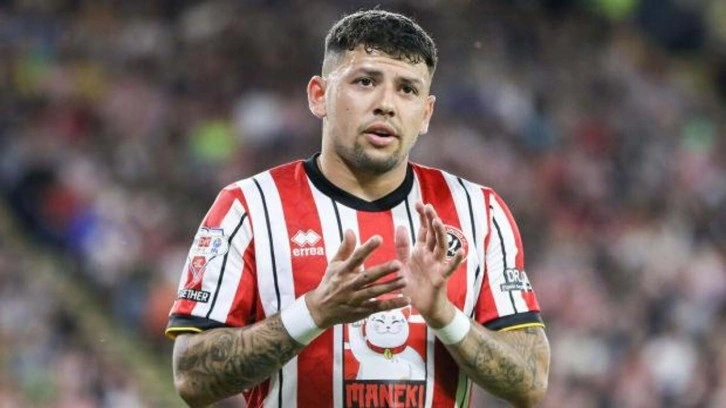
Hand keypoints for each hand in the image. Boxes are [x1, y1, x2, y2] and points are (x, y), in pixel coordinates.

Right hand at [306, 230, 409, 327]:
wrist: (321, 309)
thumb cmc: (330, 283)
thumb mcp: (334, 264)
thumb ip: (345, 248)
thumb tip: (350, 230)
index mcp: (343, 271)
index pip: (356, 257)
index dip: (367, 248)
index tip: (379, 238)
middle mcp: (349, 284)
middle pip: (367, 276)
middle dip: (383, 271)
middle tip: (398, 264)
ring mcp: (356, 299)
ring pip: (375, 292)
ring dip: (390, 287)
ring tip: (404, 280)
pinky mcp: (363, 310)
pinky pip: (379, 307)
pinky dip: (392, 304)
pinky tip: (406, 300)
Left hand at [395, 202, 464, 327]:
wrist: (423, 307)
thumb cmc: (414, 286)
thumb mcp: (404, 264)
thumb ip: (402, 247)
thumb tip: (401, 226)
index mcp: (421, 251)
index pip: (423, 230)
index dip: (422, 217)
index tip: (419, 203)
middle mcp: (431, 256)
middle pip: (433, 235)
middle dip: (431, 220)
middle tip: (428, 206)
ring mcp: (438, 265)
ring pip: (442, 247)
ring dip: (441, 234)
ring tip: (438, 222)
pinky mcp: (442, 278)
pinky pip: (450, 268)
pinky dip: (456, 260)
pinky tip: (461, 251)